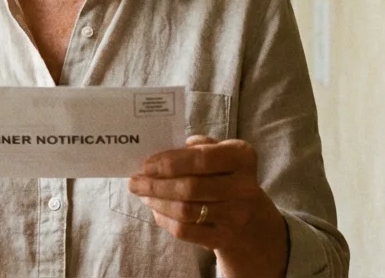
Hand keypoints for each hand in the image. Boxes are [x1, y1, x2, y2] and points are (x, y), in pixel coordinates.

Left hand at [129, 136, 287, 277]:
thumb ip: (196, 147)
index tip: (146, 164)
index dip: (170, 162)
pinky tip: (155, 210)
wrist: (249, 215)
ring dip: (157, 202)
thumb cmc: (224, 175)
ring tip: (142, 194)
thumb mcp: (219, 153)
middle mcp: (244, 188)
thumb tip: (161, 151)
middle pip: (190, 187)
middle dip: (156, 185)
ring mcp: (236, 216)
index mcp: (243, 157)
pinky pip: (185, 231)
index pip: (202, 158)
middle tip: (135, 182)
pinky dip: (165, 220)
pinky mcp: (224, 237)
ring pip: (185, 211)